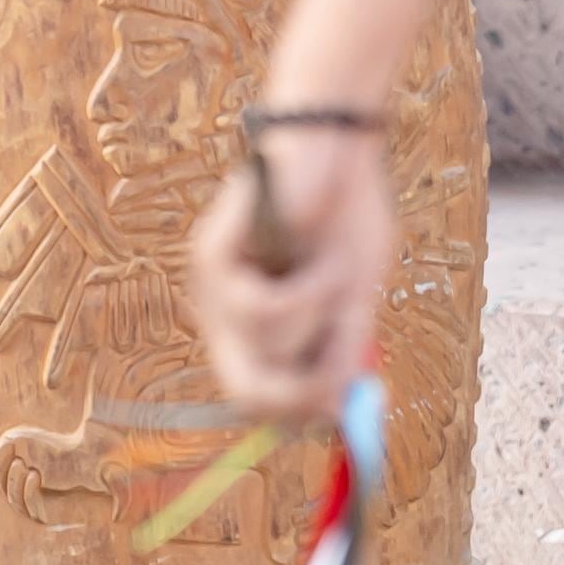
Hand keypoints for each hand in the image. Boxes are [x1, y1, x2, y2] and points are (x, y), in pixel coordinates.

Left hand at [187, 130, 392, 422]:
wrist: (336, 147)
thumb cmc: (346, 215)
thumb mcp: (354, 298)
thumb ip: (343, 354)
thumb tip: (337, 417)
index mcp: (252, 325)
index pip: (258, 394)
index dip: (297, 414)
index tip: (338, 415)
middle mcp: (222, 311)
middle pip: (243, 391)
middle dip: (295, 399)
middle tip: (336, 389)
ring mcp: (211, 285)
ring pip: (262, 353)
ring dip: (317, 323)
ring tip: (336, 276)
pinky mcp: (210, 256)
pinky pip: (261, 312)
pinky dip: (307, 294)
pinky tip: (319, 261)